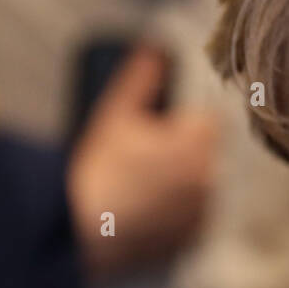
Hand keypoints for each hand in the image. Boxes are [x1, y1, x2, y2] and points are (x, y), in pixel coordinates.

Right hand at [68, 44, 216, 280]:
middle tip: (140, 157)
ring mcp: (202, 212)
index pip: (208, 121)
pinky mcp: (191, 239)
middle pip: (203, 153)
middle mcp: (209, 179)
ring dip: (180, 182)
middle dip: (180, 151)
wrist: (79, 234)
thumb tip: (154, 48)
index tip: (157, 129)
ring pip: (199, 185)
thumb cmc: (97, 171)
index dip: (182, 122)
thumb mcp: (114, 115)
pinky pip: (192, 217)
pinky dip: (175, 212)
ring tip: (138, 186)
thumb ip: (141, 77)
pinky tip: (144, 210)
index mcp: (198, 145)